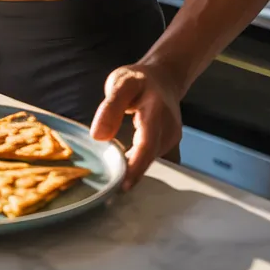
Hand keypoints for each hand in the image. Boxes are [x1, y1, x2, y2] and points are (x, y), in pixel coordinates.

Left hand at [89, 63, 182, 190]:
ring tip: (112, 183)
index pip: (147, 144)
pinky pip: (155, 160)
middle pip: (150, 158)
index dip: (135, 167)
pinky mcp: (170, 145)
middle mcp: (168, 128)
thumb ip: (110, 108)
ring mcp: (172, 138)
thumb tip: (97, 136)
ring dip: (135, 172)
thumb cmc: (139, 80)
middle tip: (108, 191)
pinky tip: (124, 172)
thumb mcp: (121, 83)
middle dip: (131, 175)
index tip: (122, 185)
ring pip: (153, 161)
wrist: (164, 78)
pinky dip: (140, 167)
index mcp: (155, 111)